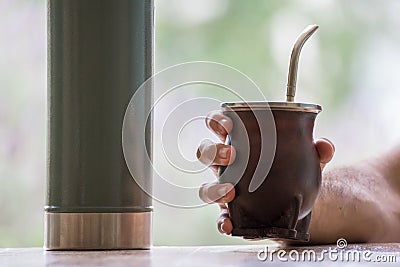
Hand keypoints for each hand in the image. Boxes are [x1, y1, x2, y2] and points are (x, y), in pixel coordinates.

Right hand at [196, 111, 334, 234]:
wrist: (295, 203)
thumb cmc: (290, 172)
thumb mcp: (305, 159)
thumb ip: (315, 151)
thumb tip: (324, 146)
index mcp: (240, 144)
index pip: (219, 126)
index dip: (217, 122)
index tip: (227, 124)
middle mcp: (228, 166)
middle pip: (206, 153)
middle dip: (213, 152)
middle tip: (231, 155)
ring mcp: (226, 190)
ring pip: (206, 187)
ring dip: (214, 188)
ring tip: (230, 191)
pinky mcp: (231, 214)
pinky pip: (219, 218)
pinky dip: (221, 222)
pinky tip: (229, 224)